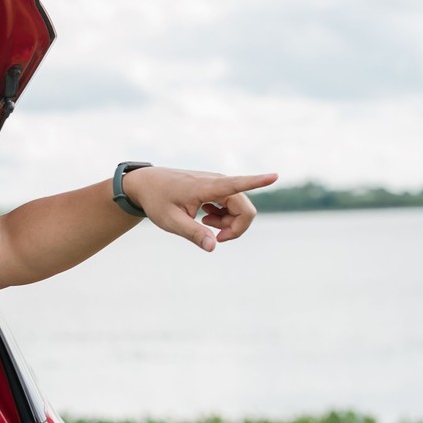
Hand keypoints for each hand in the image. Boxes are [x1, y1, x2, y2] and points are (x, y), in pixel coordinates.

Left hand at [122, 167, 278, 251]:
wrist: (146, 184)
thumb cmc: (157, 201)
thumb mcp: (171, 221)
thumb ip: (193, 234)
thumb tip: (213, 247)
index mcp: (207, 187)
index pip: (237, 184)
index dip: (258, 181)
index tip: (275, 175)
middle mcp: (217, 182)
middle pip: (245, 209)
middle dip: (236, 228)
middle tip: (216, 238)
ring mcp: (218, 183)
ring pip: (240, 209)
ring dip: (229, 223)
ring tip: (205, 224)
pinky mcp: (217, 187)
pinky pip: (233, 205)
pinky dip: (224, 216)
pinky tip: (206, 216)